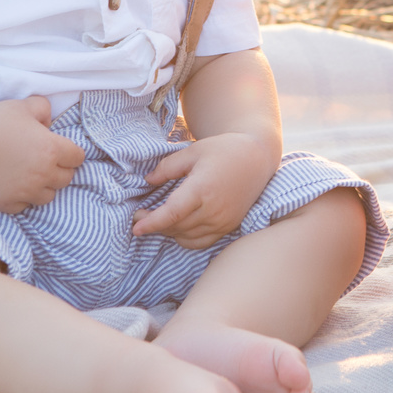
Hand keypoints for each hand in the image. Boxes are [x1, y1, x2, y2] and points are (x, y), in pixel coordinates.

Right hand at [0, 96, 85, 215]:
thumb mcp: (26, 106)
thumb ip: (46, 110)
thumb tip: (50, 124)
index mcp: (52, 150)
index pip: (78, 158)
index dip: (71, 152)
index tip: (61, 149)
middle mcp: (43, 174)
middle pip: (66, 179)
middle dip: (59, 169)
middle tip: (44, 161)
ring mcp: (25, 191)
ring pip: (48, 196)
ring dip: (44, 186)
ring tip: (31, 175)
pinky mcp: (8, 203)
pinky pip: (25, 206)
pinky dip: (23, 198)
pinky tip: (14, 184)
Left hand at [131, 132, 280, 249]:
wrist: (256, 158)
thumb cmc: (223, 150)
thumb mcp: (193, 151)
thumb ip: (168, 167)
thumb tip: (148, 181)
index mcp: (203, 188)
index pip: (172, 213)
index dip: (152, 223)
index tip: (135, 226)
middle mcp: (214, 209)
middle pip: (176, 227)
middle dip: (154, 225)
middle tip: (140, 214)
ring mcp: (223, 221)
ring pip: (186, 237)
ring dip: (168, 231)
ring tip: (157, 219)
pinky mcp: (228, 227)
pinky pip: (201, 242)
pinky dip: (185, 238)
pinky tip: (177, 226)